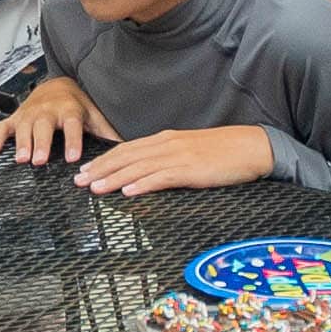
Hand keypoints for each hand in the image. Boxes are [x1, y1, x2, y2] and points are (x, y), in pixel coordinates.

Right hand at [0, 77, 108, 165]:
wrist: (57, 85)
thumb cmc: (77, 106)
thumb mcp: (94, 115)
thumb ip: (106, 133)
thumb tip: (126, 151)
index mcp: (70, 110)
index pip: (72, 125)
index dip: (72, 141)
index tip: (72, 158)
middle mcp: (48, 110)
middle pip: (44, 126)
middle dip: (41, 143)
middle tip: (39, 161)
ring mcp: (30, 113)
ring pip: (24, 127)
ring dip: (22, 143)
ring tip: (21, 159)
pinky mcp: (16, 117)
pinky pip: (3, 127)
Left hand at [77, 125, 274, 196]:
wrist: (251, 146)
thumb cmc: (222, 153)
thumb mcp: (188, 152)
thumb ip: (166, 159)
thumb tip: (145, 172)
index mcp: (165, 140)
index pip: (126, 149)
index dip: (104, 160)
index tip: (85, 171)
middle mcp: (167, 144)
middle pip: (126, 157)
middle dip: (101, 169)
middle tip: (79, 181)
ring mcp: (179, 156)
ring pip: (138, 167)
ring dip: (114, 178)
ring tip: (95, 188)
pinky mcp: (191, 170)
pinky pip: (162, 177)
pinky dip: (143, 184)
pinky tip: (128, 192)